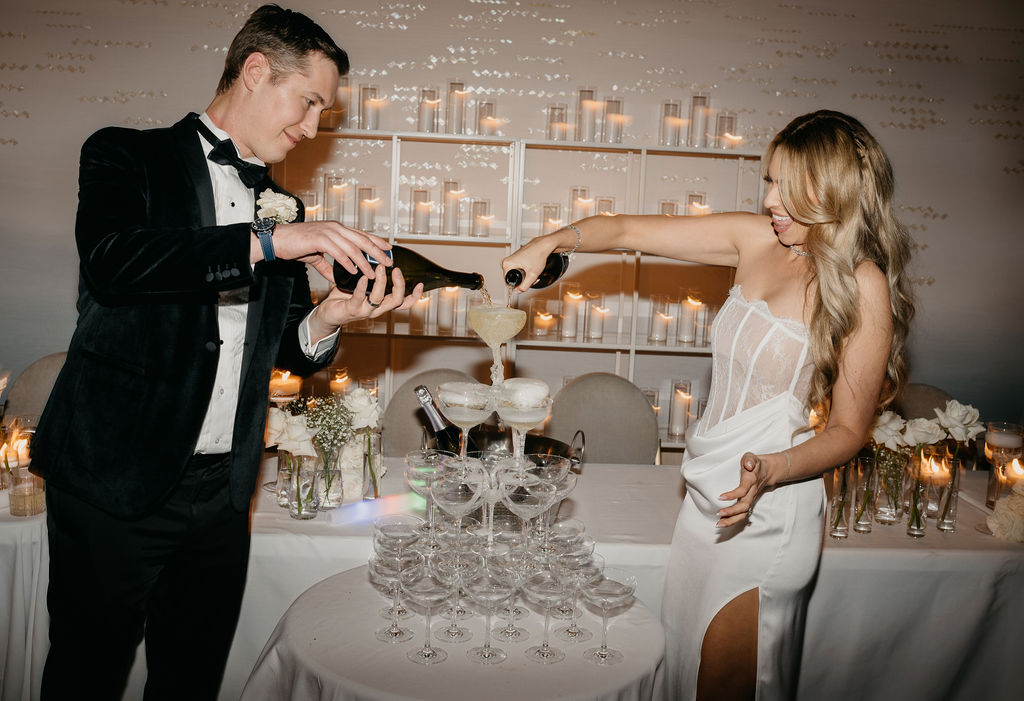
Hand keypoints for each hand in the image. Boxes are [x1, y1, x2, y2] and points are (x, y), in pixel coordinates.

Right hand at [257, 220, 392, 279]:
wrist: (276, 240)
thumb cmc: (294, 245)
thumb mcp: (316, 256)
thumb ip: (327, 266)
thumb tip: (335, 278)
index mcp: (336, 229)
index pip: (361, 234)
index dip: (376, 241)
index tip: (388, 249)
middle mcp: (335, 228)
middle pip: (362, 239)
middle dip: (377, 252)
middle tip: (388, 262)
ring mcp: (327, 232)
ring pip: (352, 247)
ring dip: (364, 261)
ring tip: (373, 273)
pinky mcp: (319, 239)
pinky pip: (338, 252)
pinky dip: (348, 262)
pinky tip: (355, 271)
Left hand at [309, 265, 423, 334]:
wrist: (328, 314)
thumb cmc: (345, 298)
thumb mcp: (363, 286)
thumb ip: (372, 275)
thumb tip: (378, 256)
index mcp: (382, 303)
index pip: (404, 303)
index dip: (415, 296)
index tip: (420, 283)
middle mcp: (377, 309)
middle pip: (396, 301)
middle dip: (399, 284)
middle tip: (396, 269)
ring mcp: (365, 311)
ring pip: (379, 299)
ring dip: (381, 282)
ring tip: (380, 268)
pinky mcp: (351, 310)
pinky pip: (359, 299)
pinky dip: (362, 287)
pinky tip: (362, 278)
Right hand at [501, 235, 559, 291]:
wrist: (542, 245)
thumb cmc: (538, 255)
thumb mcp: (532, 275)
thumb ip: (524, 286)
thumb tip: (517, 291)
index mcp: (507, 264)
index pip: (508, 282)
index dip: (518, 286)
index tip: (527, 282)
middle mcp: (506, 261)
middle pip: (513, 278)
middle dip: (523, 281)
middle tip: (532, 278)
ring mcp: (511, 259)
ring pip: (516, 274)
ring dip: (525, 276)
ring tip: (533, 272)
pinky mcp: (515, 258)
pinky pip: (518, 269)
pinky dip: (525, 271)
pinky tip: (532, 268)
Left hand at [716, 452, 770, 527]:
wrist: (768, 471)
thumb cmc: (755, 463)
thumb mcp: (752, 457)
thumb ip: (749, 459)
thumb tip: (748, 465)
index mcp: (751, 480)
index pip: (743, 490)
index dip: (733, 495)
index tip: (720, 497)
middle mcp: (752, 491)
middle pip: (744, 505)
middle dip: (732, 511)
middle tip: (718, 513)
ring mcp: (751, 498)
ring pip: (744, 513)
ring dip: (732, 520)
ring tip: (719, 524)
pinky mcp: (749, 502)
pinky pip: (743, 514)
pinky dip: (733, 520)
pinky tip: (723, 522)